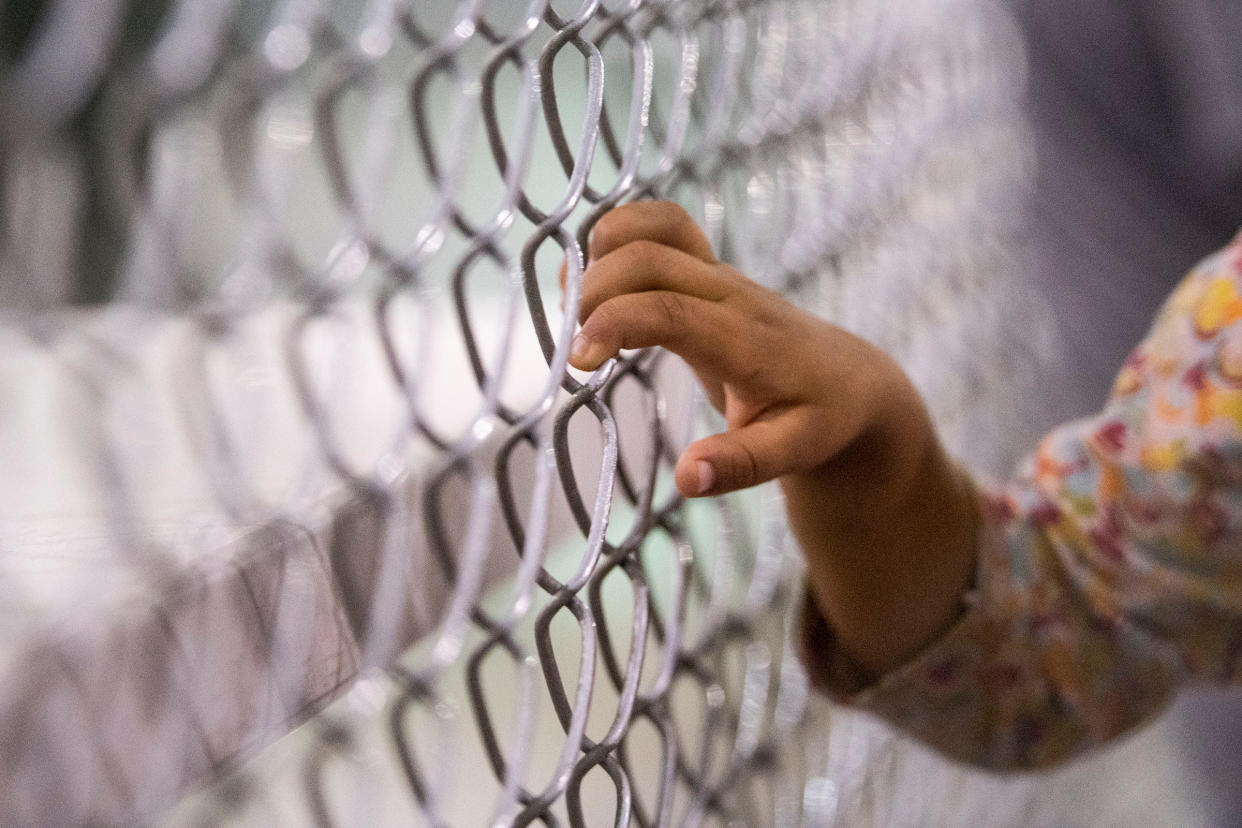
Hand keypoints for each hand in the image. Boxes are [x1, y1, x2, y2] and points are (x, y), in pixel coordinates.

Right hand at [568, 201, 978, 679]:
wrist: (853, 381)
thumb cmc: (821, 420)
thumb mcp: (795, 452)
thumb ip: (742, 464)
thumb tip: (687, 477)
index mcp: (746, 339)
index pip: (669, 310)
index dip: (614, 322)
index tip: (578, 360)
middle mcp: (730, 292)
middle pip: (649, 256)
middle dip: (594, 290)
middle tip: (573, 348)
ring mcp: (720, 273)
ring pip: (655, 225)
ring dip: (602, 251)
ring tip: (573, 305)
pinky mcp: (709, 268)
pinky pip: (661, 225)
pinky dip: (617, 235)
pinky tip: (591, 280)